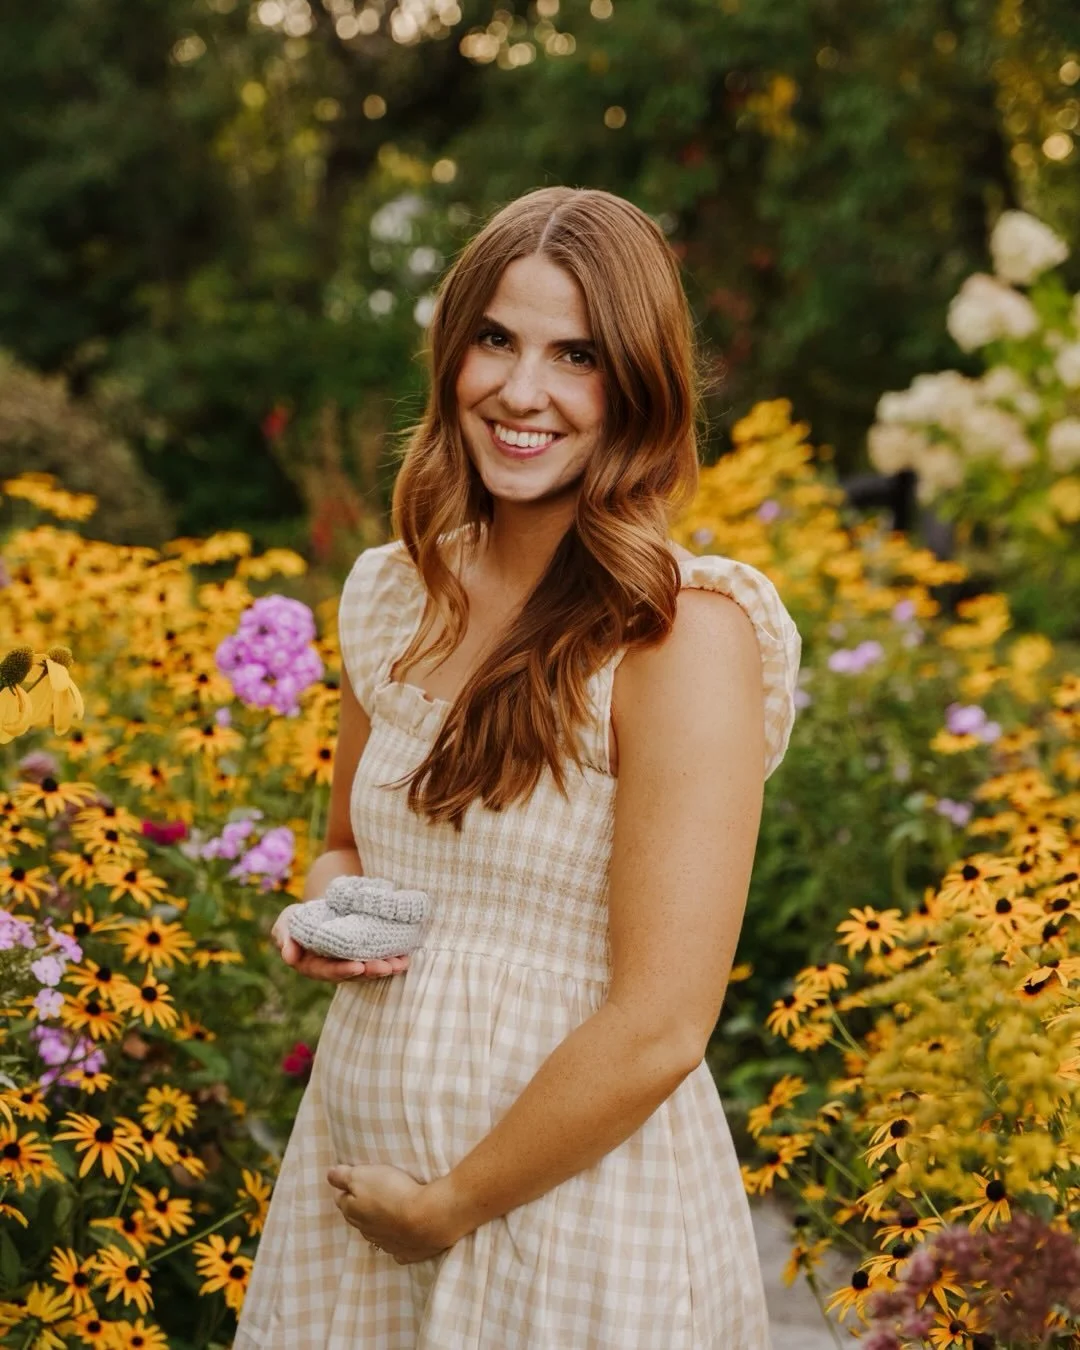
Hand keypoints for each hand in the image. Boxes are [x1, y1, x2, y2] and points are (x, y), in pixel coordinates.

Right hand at [271, 903, 410, 982]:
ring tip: (401, 963)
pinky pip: (378, 959)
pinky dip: (392, 959)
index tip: (358, 966)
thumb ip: (284, 937)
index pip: (328, 971)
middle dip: (371, 971)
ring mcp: (350, 962)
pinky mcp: (364, 955)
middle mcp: (334, 968)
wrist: (320, 907)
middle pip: (353, 973)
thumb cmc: (299, 918)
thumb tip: (288, 956)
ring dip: (386, 968)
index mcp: (313, 966)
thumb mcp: (287, 923)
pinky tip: (405, 957)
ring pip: (369, 969)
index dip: (342, 970)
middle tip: (387, 966)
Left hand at [326, 1164, 453, 1264]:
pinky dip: (397, 1241)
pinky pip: (396, 1248)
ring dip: (379, 1223)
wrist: (427, 1218)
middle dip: (362, 1207)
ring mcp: (386, 1244)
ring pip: (376, 1233)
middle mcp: (366, 1231)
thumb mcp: (363, 1176)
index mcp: (353, 1212)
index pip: (341, 1199)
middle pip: (358, 1217)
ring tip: (389, 1210)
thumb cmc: (392, 1192)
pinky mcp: (406, 1253)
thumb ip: (343, 1176)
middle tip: (372, 1193)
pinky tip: (402, 1236)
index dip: (346, 1188)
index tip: (353, 1179)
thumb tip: (329, 1176)